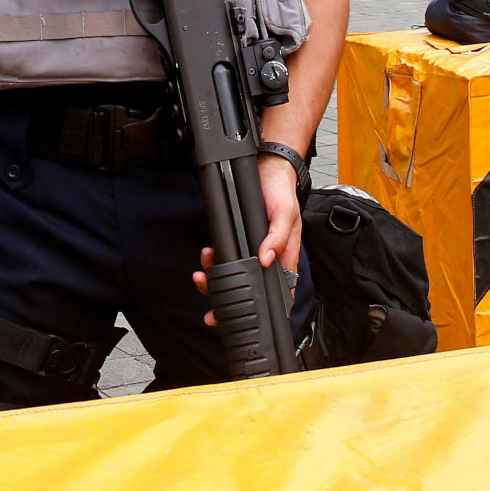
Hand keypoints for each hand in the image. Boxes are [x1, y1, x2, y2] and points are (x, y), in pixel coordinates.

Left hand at [192, 155, 302, 325]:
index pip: (279, 293)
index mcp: (285, 258)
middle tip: (213, 313)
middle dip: (228, 303)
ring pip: (233, 277)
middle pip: (250, 290)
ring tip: (203, 276)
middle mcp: (268, 259)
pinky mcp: (239, 242)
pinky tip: (208, 255)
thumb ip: (278, 237)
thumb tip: (266, 259)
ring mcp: (252, 252)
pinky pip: (224, 259)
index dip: (263, 309)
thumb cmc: (282, 193)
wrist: (268, 171)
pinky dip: (213, 262)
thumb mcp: (285, 213)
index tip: (244, 319)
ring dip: (215, 281)